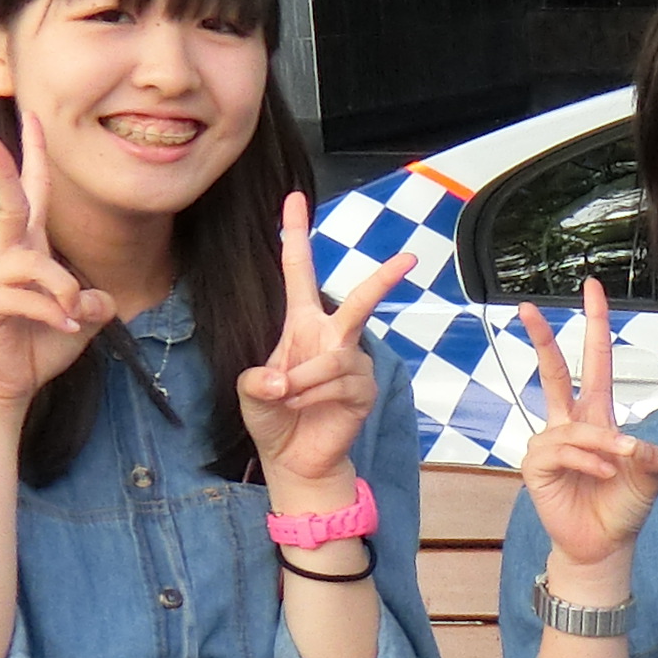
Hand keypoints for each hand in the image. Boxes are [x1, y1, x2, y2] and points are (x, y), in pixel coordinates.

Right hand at [0, 132, 115, 414]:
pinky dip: (51, 311)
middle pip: (9, 206)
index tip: (32, 120)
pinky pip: (24, 296)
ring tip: (71, 316)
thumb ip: (93, 302)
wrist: (6, 384)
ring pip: (32, 263)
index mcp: (25, 251)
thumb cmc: (38, 345)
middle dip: (5, 171)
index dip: (32, 159)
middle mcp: (0, 256)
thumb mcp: (80, 319)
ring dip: (62, 288)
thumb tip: (97, 299)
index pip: (30, 196)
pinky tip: (61, 327)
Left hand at [239, 191, 408, 496]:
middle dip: (383, 280)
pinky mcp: (364, 390)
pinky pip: (340, 382)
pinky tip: (305, 408)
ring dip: (303, 380)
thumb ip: (257, 380)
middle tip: (409, 259)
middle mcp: (332, 337)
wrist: (294, 459)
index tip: (293, 198)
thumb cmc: (273, 417)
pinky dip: (313, 395)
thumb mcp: (249, 393)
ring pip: (333, 358)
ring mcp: (352, 363)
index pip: (299, 272)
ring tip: (286, 399)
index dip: (294, 234)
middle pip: (359, 301)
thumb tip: (281, 379)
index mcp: (302, 325)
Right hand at [515, 276, 657, 580]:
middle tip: (527, 307)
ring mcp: (549, 444)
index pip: (594, 363)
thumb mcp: (651, 476)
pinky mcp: (536, 466)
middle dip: (541, 339)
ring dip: (600, 447)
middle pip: (554, 373)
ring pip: (572, 427)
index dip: (594, 326)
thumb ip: (649, 455)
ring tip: (617, 468)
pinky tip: (601, 476)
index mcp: (597, 417)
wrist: (605, 545)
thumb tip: (630, 443)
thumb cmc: (624, 506)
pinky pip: (561, 451)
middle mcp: (569, 424)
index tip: (591, 289)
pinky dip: (587, 462)